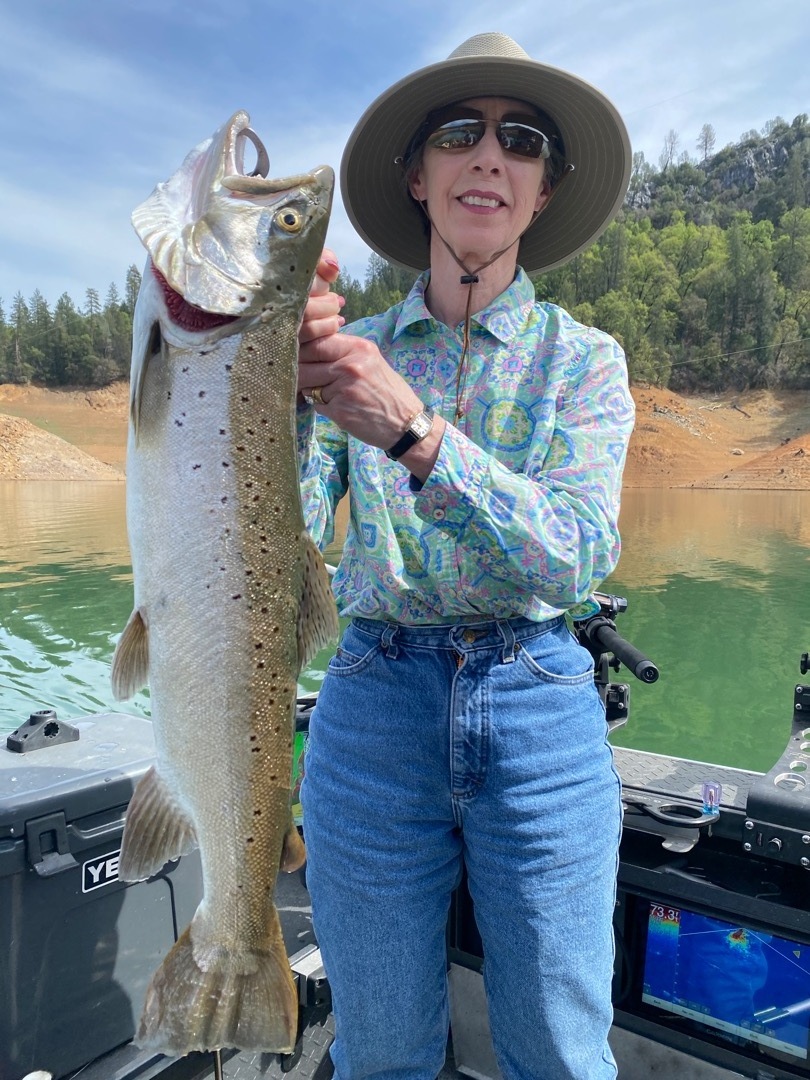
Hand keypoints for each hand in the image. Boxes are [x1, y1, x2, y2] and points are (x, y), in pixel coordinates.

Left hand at [298, 251, 444, 478]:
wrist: (406, 423)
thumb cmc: (386, 391)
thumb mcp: (370, 361)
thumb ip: (342, 351)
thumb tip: (307, 344)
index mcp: (358, 347)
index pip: (315, 339)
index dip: (300, 346)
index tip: (295, 352)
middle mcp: (350, 365)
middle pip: (305, 360)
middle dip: (298, 368)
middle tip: (300, 374)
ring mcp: (344, 388)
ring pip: (307, 383)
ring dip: (308, 388)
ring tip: (322, 392)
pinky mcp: (340, 411)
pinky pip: (315, 403)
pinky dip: (320, 405)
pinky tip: (335, 407)